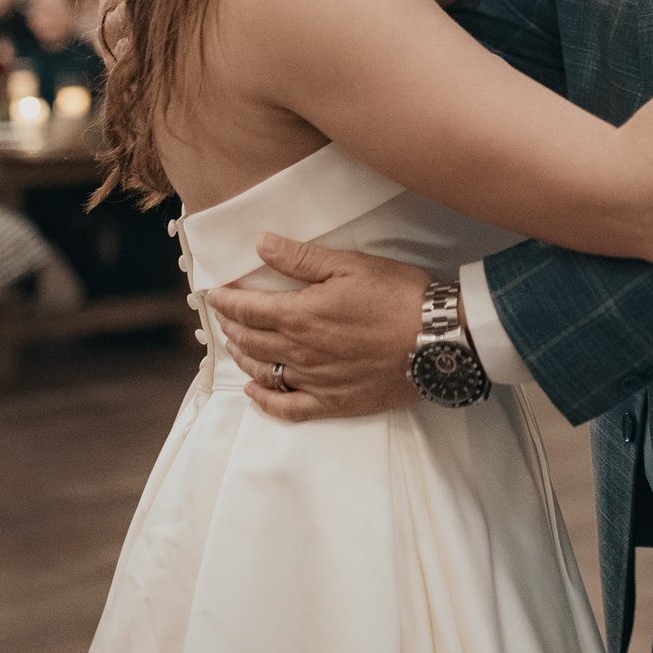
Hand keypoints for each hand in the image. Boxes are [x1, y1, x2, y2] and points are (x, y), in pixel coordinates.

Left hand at [206, 235, 430, 423]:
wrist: (438, 341)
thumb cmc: (397, 296)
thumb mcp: (350, 265)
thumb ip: (301, 258)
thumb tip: (261, 244)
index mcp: (300, 315)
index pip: (247, 309)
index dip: (226, 301)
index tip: (215, 293)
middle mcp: (299, 352)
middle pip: (250, 340)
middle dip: (231, 325)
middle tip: (225, 315)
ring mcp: (314, 381)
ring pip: (263, 371)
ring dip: (243, 356)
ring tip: (235, 344)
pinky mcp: (333, 402)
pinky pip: (288, 408)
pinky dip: (265, 402)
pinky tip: (254, 392)